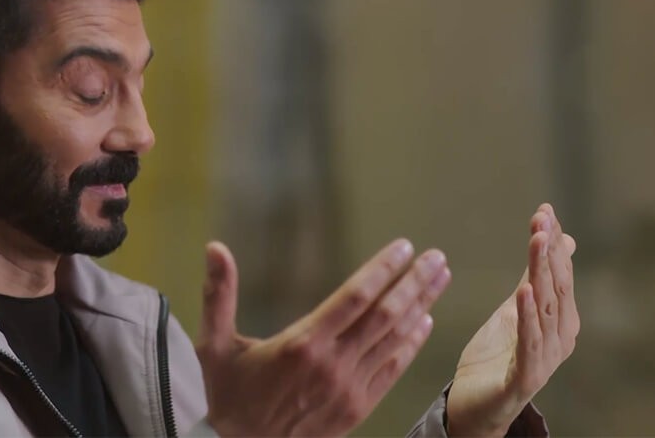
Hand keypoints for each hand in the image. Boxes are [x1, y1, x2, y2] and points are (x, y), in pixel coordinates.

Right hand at [197, 238, 451, 436]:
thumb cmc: (227, 393)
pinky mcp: (357, 408)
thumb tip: (214, 247)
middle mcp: (332, 365)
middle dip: (414, 283)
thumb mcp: (214, 343)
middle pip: (385, 315)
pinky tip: (425, 323)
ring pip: (394, 340)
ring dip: (421, 306)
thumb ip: (218, 294)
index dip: (382, 269)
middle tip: (436, 258)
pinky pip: (393, 371)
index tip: (403, 246)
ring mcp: (349, 389)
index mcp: (301, 344)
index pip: (354, 297)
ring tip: (440, 279)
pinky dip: (412, 344)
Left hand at [446, 204, 578, 436]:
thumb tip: (557, 240)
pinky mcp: (526, 376)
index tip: (543, 210)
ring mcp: (545, 358)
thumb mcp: (516, 307)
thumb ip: (535, 277)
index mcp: (559, 320)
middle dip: (549, 250)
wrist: (476, 405)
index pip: (559, 274)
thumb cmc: (498, 356)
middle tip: (542, 219)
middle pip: (556, 286)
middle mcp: (559, 337)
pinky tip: (525, 292)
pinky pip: (529, 342)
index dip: (552, 242)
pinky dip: (528, 316)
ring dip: (541, 272)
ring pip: (546, 308)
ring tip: (537, 242)